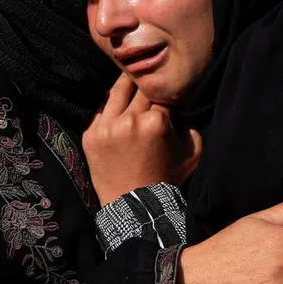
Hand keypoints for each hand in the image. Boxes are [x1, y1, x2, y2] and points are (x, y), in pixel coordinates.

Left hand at [82, 74, 202, 205]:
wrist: (135, 206)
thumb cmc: (166, 180)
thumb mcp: (192, 154)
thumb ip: (190, 126)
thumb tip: (179, 109)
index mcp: (156, 122)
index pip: (162, 95)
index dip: (166, 95)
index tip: (165, 96)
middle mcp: (130, 120)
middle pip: (139, 89)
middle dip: (146, 87)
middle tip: (148, 82)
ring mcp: (107, 127)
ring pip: (117, 92)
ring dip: (126, 85)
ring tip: (130, 77)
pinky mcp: (90, 135)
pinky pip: (100, 110)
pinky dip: (110, 108)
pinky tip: (115, 107)